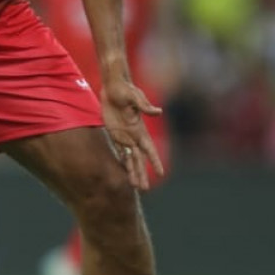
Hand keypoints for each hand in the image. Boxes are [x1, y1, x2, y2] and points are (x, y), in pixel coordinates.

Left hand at [100, 75, 163, 191]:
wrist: (113, 86)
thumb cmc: (125, 90)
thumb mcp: (134, 97)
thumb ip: (144, 106)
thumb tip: (158, 112)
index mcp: (140, 129)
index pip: (149, 149)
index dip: (154, 161)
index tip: (161, 173)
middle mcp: (134, 136)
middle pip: (139, 159)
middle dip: (141, 173)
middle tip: (143, 189)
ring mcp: (125, 136)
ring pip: (130, 159)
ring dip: (132, 172)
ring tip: (135, 186)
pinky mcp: (115, 134)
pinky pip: (120, 151)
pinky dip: (123, 163)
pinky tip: (124, 173)